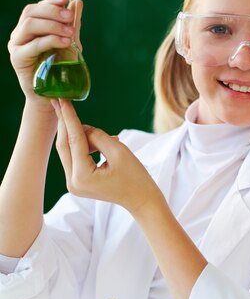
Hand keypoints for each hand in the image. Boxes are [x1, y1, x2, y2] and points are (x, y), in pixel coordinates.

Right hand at [8, 0, 82, 102]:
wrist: (52, 96)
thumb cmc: (59, 70)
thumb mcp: (69, 44)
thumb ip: (71, 25)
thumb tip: (77, 2)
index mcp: (31, 26)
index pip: (38, 6)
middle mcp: (20, 33)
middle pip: (31, 12)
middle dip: (53, 11)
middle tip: (70, 17)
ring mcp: (17, 45)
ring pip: (30, 24)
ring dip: (52, 25)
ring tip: (70, 32)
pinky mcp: (18, 58)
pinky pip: (33, 45)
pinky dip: (50, 40)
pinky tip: (65, 41)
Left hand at [53, 99, 163, 216]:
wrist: (142, 200)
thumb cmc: (136, 177)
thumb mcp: (118, 150)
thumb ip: (97, 135)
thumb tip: (82, 127)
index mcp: (82, 176)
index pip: (74, 140)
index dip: (69, 117)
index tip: (62, 99)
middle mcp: (72, 183)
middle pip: (64, 146)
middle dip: (64, 123)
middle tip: (59, 101)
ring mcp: (73, 185)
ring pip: (69, 151)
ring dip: (79, 136)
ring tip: (98, 133)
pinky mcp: (78, 183)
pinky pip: (75, 158)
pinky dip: (83, 146)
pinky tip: (98, 143)